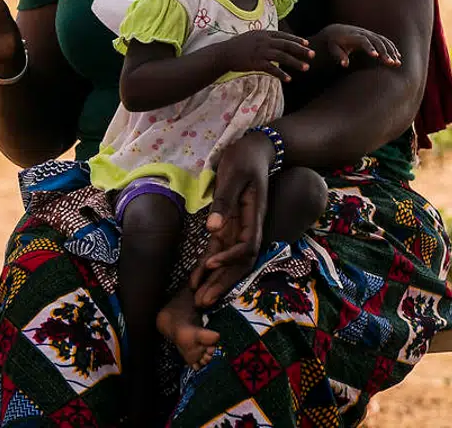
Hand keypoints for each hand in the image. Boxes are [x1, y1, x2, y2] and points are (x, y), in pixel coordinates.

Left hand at [189, 129, 276, 307]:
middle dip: (222, 282)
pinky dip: (209, 265)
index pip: (247, 247)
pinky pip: (220, 250)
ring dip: (215, 280)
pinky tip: (196, 279)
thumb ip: (224, 202)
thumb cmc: (244, 159)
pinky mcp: (229, 225)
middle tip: (204, 302)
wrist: (255, 148)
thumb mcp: (232, 176)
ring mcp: (239, 228)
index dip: (230, 259)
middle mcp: (249, 227)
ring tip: (199, 300)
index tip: (210, 264)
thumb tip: (213, 230)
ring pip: (229, 261)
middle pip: (239, 263)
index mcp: (254, 216)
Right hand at [216, 30, 313, 80]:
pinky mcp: (256, 63)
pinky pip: (272, 69)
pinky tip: (289, 79)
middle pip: (286, 45)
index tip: (306, 43)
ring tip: (306, 68)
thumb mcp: (252, 37)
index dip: (296, 39)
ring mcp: (260, 52)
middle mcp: (264, 41)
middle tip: (312, 55)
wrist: (223, 53)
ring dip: (295, 63)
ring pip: (282, 57)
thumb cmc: (237, 46)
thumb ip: (264, 38)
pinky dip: (281, 74)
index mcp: (263, 33)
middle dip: (301, 50)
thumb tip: (276, 41)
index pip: (283, 35)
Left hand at [310, 24, 401, 68]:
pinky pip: (385, 41)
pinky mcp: (373, 36)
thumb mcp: (334, 48)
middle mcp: (363, 33)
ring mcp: (369, 34)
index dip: (370, 47)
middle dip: (385, 52)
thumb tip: (344, 65)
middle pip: (377, 41)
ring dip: (392, 51)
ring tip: (397, 63)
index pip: (363, 40)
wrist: (336, 31)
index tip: (376, 56)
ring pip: (383, 41)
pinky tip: (398, 57)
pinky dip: (392, 48)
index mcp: (353, 36)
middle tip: (391, 63)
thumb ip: (339, 56)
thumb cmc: (334, 42)